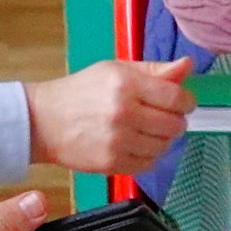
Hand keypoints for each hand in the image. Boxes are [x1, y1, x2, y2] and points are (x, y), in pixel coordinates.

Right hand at [27, 59, 196, 177]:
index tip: (182, 102)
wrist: (43, 120)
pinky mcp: (111, 163)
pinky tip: (135, 144)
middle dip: (175, 121)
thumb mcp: (116, 70)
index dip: (186, 101)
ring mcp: (117, 141)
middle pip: (175, 125)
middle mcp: (123, 113)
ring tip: (146, 130)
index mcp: (126, 85)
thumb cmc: (82, 91)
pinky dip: (147, 156)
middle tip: (161, 117)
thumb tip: (187, 66)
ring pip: (164, 147)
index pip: (176, 98)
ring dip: (162, 140)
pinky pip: (148, 164)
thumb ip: (155, 70)